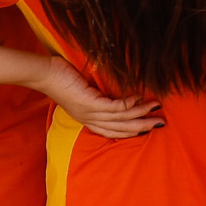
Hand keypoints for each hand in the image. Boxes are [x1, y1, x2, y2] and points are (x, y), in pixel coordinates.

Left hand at [33, 57, 160, 139]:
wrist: (45, 74)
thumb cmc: (61, 78)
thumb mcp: (82, 90)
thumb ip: (97, 94)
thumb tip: (115, 88)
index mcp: (87, 118)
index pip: (112, 131)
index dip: (131, 131)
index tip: (148, 129)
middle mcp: (89, 119)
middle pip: (120, 129)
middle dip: (142, 127)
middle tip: (160, 125)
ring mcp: (89, 112)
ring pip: (120, 120)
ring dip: (140, 115)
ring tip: (156, 110)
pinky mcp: (89, 102)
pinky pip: (114, 108)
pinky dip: (129, 105)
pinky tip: (140, 99)